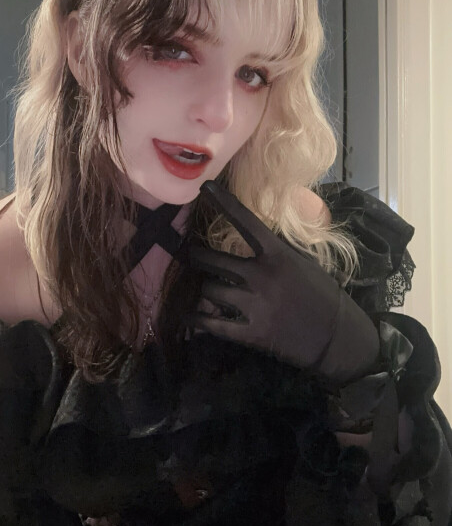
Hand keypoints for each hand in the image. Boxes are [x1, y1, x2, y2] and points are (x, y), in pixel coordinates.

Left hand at [185, 181, 378, 384]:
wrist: (337, 337)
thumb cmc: (323, 295)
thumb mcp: (303, 262)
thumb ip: (276, 249)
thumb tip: (252, 234)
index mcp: (277, 254)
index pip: (244, 221)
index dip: (223, 202)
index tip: (205, 188)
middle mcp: (261, 276)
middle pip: (212, 260)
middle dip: (196, 257)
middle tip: (191, 255)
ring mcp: (254, 305)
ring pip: (209, 289)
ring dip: (203, 288)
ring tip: (202, 287)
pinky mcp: (250, 332)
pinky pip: (212, 323)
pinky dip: (196, 319)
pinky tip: (188, 316)